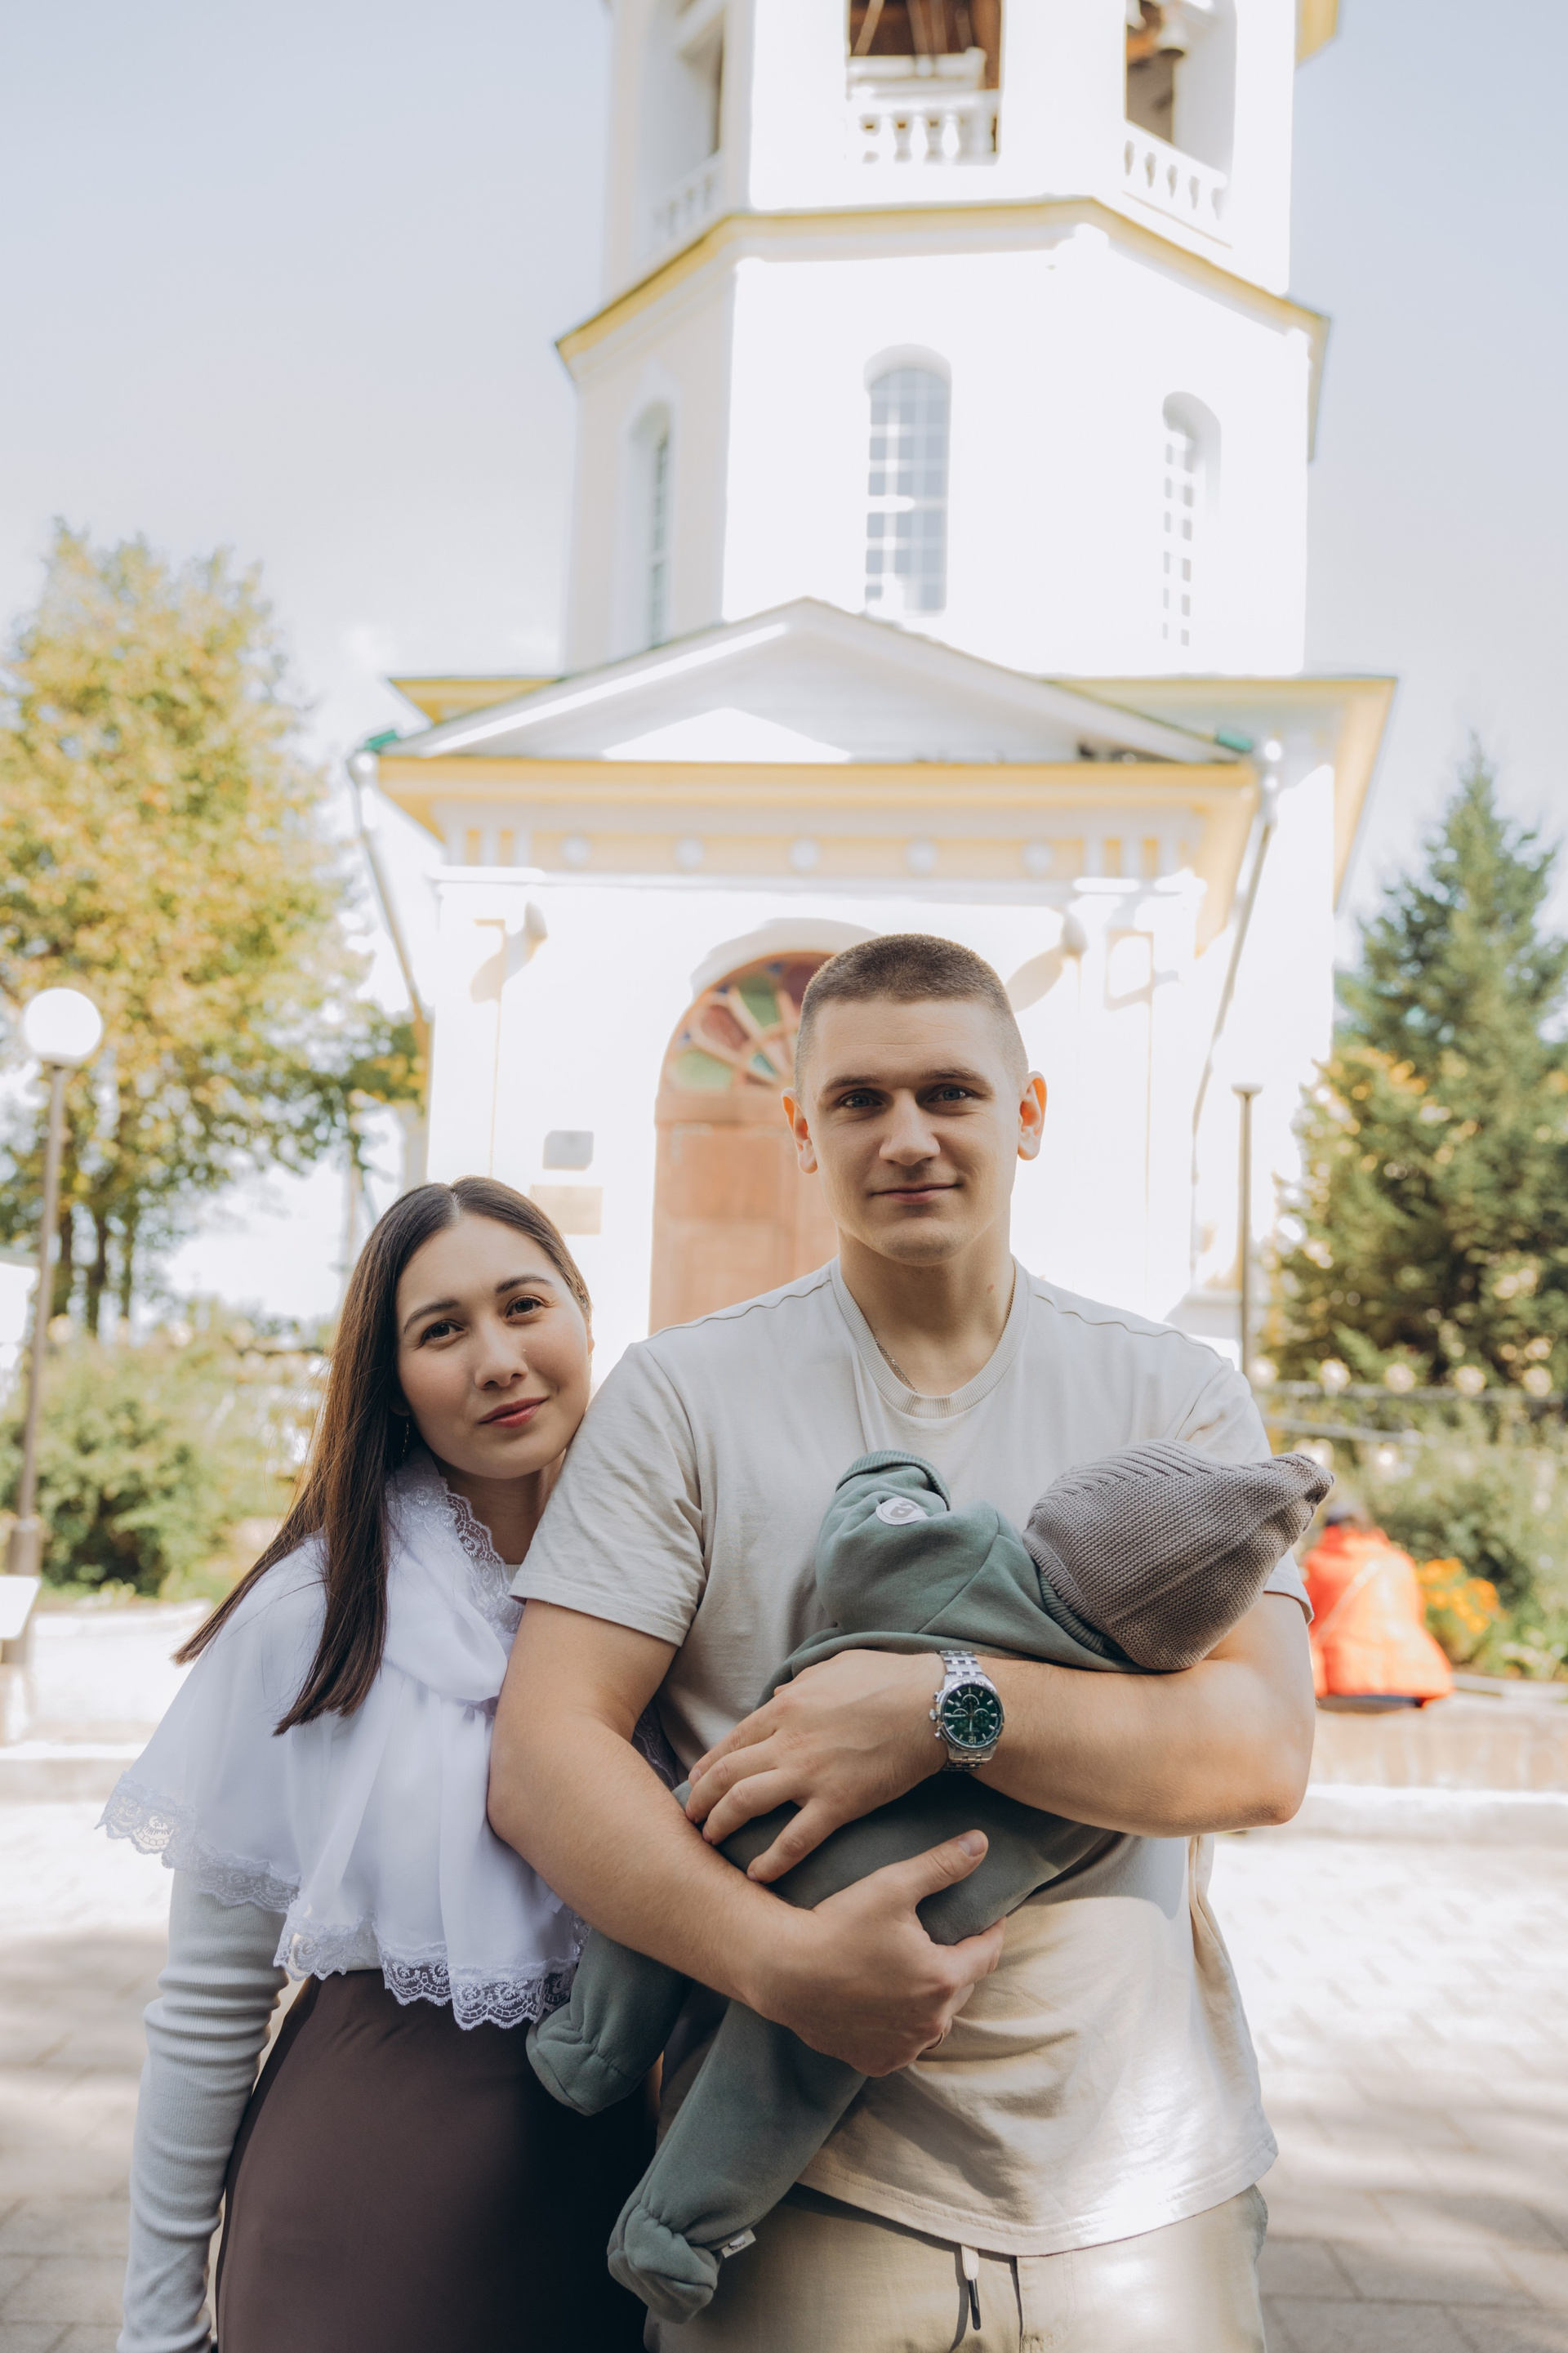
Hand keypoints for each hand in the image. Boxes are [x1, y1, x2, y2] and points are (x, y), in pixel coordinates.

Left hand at [686, 1648, 941, 1880]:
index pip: (732, 1741)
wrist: (935, 1706)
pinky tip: (757, 1875)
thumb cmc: (890, 1679)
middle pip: (727, 1774)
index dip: (708, 1764)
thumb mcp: (835, 1667)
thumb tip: (778, 1695)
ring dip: (722, 1825)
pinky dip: (771, 1861)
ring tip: (710, 1842)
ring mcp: (810, 1773)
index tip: (696, 1780)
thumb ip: (800, 1683)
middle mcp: (788, 1740)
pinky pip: (795, 1840)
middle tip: (690, 1817)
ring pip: (746, 1804)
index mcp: (786, 1706)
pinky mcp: (839, 1803)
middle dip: (702, 1798)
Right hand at [751, 1831, 1004, 2073]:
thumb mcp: (892, 1885)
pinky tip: (895, 2005)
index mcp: (942, 1979)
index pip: (987, 1954)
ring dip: (936, 1999)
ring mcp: (903, 2047)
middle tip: (948, 1939)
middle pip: (963, 1988)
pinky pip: (905, 2043)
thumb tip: (981, 1842)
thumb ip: (941, 1865)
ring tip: (923, 1972)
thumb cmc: (838, 1924)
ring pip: (936, 2020)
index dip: (991, 1931)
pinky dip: (906, 2025)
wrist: (782, 1970)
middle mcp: (930, 2022)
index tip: (991, 1917)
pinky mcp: (876, 2060)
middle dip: (961, 1963)